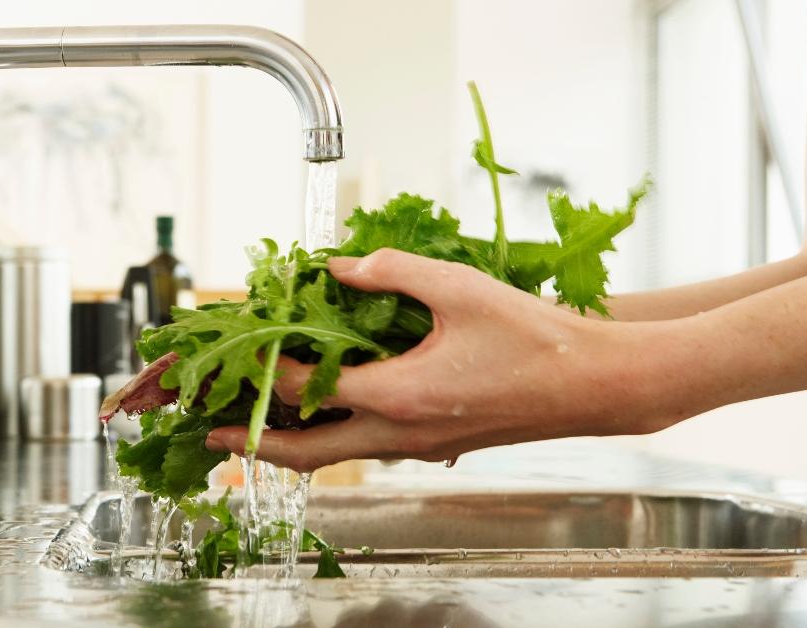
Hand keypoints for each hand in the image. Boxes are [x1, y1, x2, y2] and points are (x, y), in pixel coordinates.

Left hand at [205, 248, 692, 471]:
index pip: (304, 388)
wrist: (596, 384)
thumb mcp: (457, 288)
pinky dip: (330, 435)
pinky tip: (325, 406)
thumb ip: (389, 270)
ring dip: (289, 442)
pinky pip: (363, 447)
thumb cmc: (535, 337)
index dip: (262, 367)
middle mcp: (399, 434)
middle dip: (251, 444)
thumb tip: (335, 263)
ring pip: (333, 456)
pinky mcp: (434, 445)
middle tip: (210, 434)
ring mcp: (416, 447)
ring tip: (254, 421)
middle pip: (303, 453)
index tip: (233, 349)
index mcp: (399, 396)